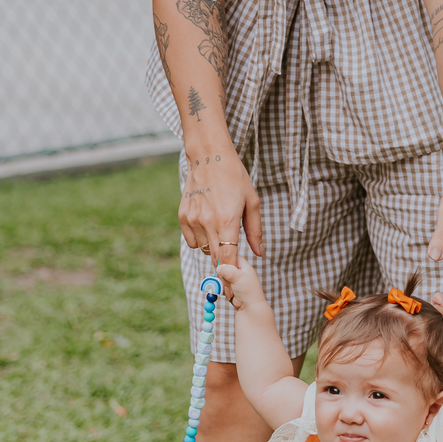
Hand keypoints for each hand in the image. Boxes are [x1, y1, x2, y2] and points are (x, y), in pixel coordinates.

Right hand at [179, 144, 262, 263]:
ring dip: (212, 246)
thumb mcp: (252, 202)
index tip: (234, 284)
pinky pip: (191, 241)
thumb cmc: (234, 178)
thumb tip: (259, 253)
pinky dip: (199, 239)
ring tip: (219, 229)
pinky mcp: (183, 216)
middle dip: (223, 265)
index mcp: (227, 220)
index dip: (231, 273)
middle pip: (215, 257)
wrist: (209, 157)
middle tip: (230, 265)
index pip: (227, 257)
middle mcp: (208, 222)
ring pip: (203, 249)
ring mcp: (193, 219)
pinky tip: (207, 225)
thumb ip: (254, 231)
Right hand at [216, 255, 266, 311]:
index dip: (225, 258)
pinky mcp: (230, 288)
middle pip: (224, 266)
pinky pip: (221, 284)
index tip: (221, 264)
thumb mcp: (238, 277)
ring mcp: (234, 280)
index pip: (232, 255)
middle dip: (222, 274)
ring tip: (229, 288)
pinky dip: (221, 288)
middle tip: (226, 280)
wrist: (249, 308)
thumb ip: (228, 270)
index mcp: (244, 266)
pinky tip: (227, 292)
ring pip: (221, 276)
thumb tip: (219, 267)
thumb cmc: (248, 292)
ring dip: (222, 282)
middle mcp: (239, 272)